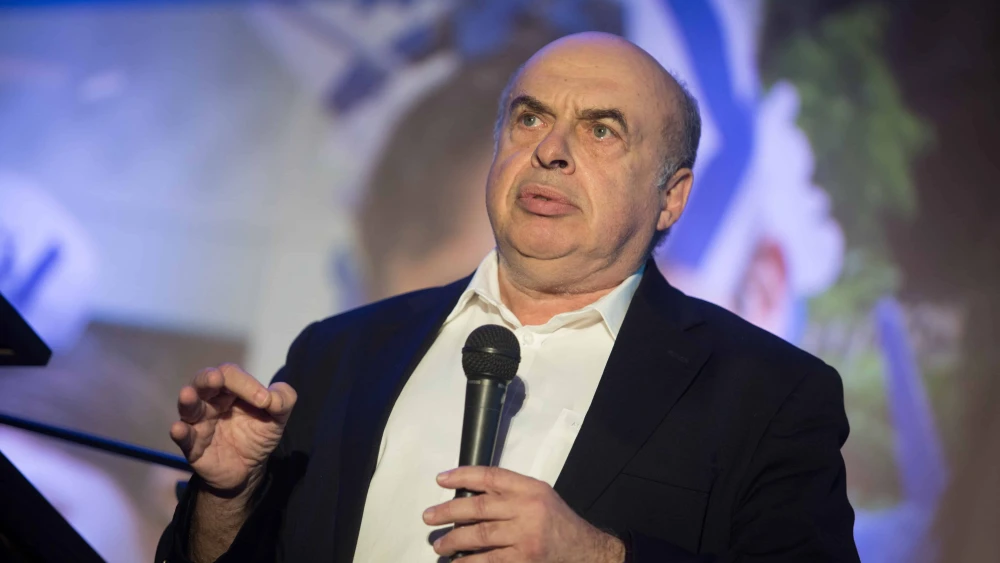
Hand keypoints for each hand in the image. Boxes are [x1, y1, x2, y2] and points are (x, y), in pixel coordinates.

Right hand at [169, 364, 296, 492]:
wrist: (249, 470)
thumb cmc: (257, 435)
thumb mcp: (278, 417)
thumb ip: (283, 400)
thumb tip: (271, 397)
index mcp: (230, 390)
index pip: (231, 375)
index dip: (246, 383)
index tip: (264, 401)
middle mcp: (210, 402)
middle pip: (203, 382)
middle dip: (208, 378)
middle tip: (216, 379)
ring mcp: (199, 424)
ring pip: (188, 408)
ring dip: (188, 401)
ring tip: (188, 394)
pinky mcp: (193, 447)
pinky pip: (183, 439)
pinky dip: (180, 433)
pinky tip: (178, 429)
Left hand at [423, 466, 625, 562]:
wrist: (586, 552)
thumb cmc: (559, 523)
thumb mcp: (541, 496)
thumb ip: (511, 492)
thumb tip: (469, 494)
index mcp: (531, 489)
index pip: (490, 477)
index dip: (462, 476)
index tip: (441, 479)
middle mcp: (528, 510)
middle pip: (478, 508)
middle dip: (448, 511)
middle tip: (429, 516)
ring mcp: (525, 538)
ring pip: (479, 537)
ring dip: (454, 541)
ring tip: (439, 544)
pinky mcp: (524, 561)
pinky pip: (489, 561)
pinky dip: (470, 562)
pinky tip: (458, 562)